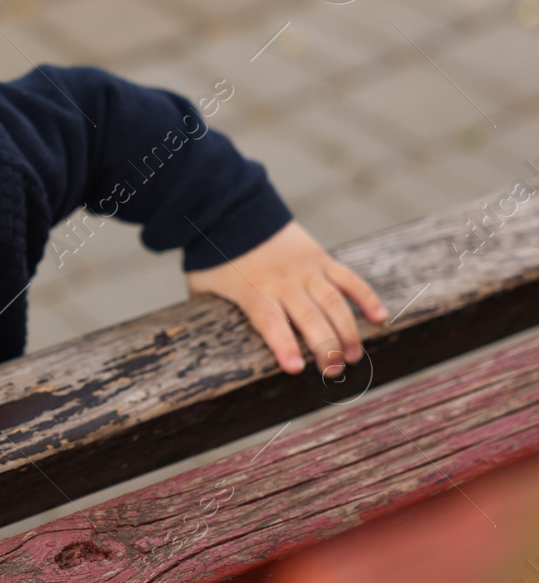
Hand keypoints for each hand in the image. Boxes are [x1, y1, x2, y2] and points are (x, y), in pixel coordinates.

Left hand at [184, 220, 388, 376]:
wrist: (231, 211)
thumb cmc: (214, 257)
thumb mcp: (203, 286)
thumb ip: (209, 312)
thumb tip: (206, 342)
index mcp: (253, 291)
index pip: (270, 322)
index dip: (282, 345)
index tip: (295, 368)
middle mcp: (283, 281)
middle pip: (309, 318)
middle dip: (324, 347)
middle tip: (334, 372)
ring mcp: (305, 269)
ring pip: (333, 302)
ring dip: (347, 331)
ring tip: (353, 356)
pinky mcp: (320, 258)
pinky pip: (348, 278)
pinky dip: (365, 297)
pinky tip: (379, 318)